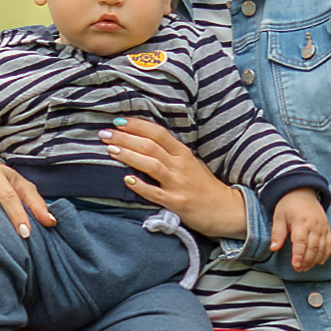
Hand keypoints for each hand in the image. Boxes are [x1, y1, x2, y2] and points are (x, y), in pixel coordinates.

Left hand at [104, 117, 245, 239]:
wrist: (226, 210)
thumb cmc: (204, 186)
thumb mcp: (191, 163)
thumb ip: (170, 154)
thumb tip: (144, 143)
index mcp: (182, 153)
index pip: (157, 133)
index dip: (137, 125)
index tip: (118, 121)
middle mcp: (180, 165)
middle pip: (150, 146)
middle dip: (125, 138)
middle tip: (104, 134)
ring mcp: (179, 184)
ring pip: (151, 165)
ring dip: (129, 156)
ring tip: (110, 150)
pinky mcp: (177, 203)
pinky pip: (156, 193)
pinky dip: (141, 186)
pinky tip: (127, 180)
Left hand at [270, 189, 330, 270]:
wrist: (302, 192)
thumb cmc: (288, 205)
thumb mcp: (279, 217)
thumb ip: (277, 233)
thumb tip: (274, 248)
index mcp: (301, 222)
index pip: (301, 243)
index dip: (298, 256)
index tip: (295, 266)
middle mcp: (314, 225)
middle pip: (312, 248)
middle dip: (306, 261)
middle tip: (299, 269)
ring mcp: (323, 227)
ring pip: (322, 247)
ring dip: (315, 260)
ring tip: (306, 268)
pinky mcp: (327, 228)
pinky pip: (329, 243)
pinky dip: (326, 253)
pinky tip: (320, 261)